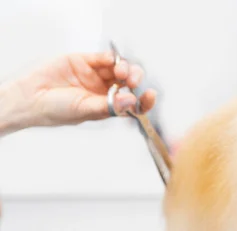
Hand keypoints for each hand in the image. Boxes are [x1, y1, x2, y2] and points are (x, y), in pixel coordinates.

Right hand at [0, 51, 155, 133]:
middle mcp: (106, 90)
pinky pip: (104, 57)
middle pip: (130, 82)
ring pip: (120, 68)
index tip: (151, 95)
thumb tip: (132, 101)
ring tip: (120, 71)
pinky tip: (111, 60)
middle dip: (135, 79)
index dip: (145, 100)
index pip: (134, 103)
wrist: (29, 98)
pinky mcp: (86, 61)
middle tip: (131, 81)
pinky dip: (112, 57)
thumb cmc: (55, 110)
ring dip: (126, 68)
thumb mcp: (84, 110)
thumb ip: (108, 106)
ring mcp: (97, 75)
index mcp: (109, 106)